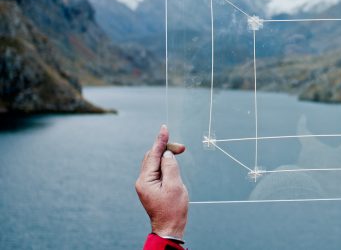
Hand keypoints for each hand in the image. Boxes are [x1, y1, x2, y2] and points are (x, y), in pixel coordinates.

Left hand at [135, 124, 188, 238]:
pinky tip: (173, 165)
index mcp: (145, 180)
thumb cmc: (173, 209)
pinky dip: (165, 164)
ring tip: (179, 154)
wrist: (170, 227)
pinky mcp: (151, 187)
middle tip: (182, 148)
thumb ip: (170, 167)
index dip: (161, 140)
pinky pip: (157, 170)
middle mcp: (142, 181)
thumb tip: (167, 154)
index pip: (154, 154)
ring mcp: (146, 184)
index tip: (164, 128)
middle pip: (153, 156)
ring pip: (155, 162)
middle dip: (166, 149)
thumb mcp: (175, 186)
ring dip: (166, 156)